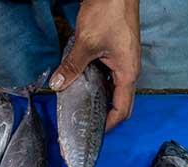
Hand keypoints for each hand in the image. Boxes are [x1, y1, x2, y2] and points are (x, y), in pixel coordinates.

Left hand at [49, 0, 140, 131]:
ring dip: (101, 100)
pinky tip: (83, 84)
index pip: (122, 110)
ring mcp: (124, 61)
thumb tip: (58, 85)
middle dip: (106, 117)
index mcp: (128, 73)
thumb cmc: (110, 13)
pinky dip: (99, 84)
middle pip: (121, 103)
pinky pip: (109, 76)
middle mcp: (129, 71)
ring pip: (114, 89)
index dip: (109, 125)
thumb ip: (72, 66)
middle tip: (87, 125)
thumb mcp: (86, 43)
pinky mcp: (117, 53)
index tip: (94, 133)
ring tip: (83, 108)